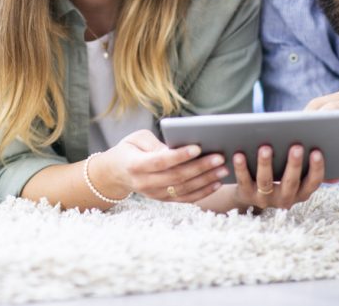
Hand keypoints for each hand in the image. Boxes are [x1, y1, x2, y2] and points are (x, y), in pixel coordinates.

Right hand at [98, 129, 227, 202]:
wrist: (116, 173)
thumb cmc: (130, 149)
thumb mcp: (137, 139)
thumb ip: (156, 143)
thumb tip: (177, 149)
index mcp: (136, 165)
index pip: (161, 161)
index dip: (180, 155)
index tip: (198, 147)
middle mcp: (145, 183)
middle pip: (177, 176)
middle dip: (200, 167)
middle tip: (219, 157)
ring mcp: (154, 194)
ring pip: (184, 189)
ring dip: (206, 180)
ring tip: (223, 169)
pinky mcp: (163, 200)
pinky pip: (185, 198)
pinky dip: (203, 192)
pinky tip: (216, 183)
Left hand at [230, 144, 325, 209]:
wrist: (248, 193)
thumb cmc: (278, 175)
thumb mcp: (296, 176)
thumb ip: (309, 169)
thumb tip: (337, 166)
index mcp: (301, 192)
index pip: (313, 182)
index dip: (316, 169)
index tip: (317, 152)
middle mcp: (285, 199)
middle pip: (291, 182)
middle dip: (294, 164)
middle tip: (296, 146)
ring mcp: (265, 198)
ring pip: (266, 181)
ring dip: (266, 164)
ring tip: (266, 147)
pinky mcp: (246, 194)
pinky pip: (243, 180)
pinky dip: (241, 167)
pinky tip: (239, 154)